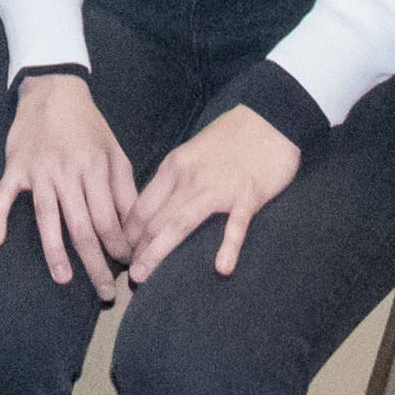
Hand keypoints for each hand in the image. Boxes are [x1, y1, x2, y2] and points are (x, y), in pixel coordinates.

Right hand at [0, 74, 142, 298]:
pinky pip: (3, 195)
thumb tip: (136, 226)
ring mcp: (38, 171)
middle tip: (105, 293)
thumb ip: (124, 188)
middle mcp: (67, 172)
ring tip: (63, 278)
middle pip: (82, 227)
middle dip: (96, 263)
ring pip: (47, 217)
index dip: (118, 246)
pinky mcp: (15, 167)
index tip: (126, 266)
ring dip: (54, 251)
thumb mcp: (114, 150)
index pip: (109, 217)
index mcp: (94, 168)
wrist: (52, 89)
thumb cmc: (87, 125)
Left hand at [125, 105, 304, 282]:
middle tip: (128, 276)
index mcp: (174, 167)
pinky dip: (229, 247)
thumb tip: (157, 206)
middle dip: (137, 249)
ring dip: (159, 251)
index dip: (128, 232)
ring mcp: (218, 189)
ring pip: (180, 224)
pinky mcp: (248, 196)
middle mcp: (189, 179)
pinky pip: (236, 225)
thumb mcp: (193, 152)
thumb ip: (176, 178)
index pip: (142, 206)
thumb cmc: (231, 136)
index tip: (123, 253)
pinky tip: (222, 268)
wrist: (271, 117)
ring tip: (143, 276)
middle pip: (154, 219)